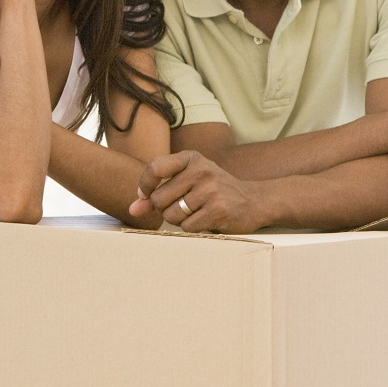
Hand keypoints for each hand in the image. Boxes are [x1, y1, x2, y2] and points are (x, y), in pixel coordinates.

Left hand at [131, 151, 268, 233]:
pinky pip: (187, 226)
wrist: (254, 201)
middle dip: (164, 209)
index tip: (145, 197)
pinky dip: (192, 228)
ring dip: (179, 220)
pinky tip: (205, 220)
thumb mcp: (189, 182)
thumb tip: (133, 209)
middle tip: (181, 207)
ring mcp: (211, 190)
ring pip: (172, 214)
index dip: (144, 185)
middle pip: (159, 198)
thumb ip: (159, 192)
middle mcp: (202, 170)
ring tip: (195, 213)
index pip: (155, 168)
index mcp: (192, 158)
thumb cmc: (215, 191)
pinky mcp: (218, 210)